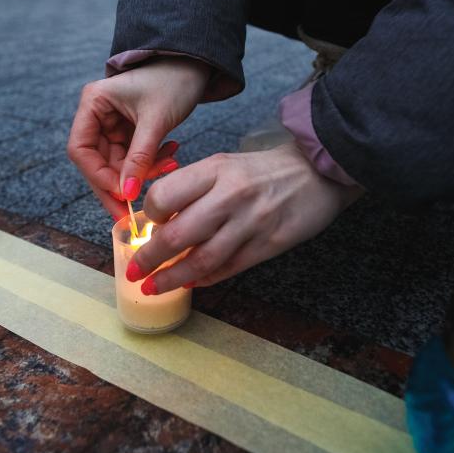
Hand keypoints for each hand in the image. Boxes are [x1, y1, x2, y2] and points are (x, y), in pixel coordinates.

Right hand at [67, 58, 208, 218]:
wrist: (196, 65)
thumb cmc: (173, 80)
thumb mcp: (156, 121)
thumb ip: (140, 158)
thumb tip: (126, 194)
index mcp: (93, 103)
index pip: (81, 150)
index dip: (98, 177)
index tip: (121, 194)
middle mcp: (97, 115)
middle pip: (97, 163)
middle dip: (120, 184)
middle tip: (135, 211)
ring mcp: (112, 124)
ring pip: (118, 165)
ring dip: (142, 173)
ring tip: (170, 164)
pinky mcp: (129, 132)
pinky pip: (133, 159)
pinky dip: (151, 164)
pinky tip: (172, 156)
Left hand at [126, 142, 363, 293]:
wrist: (318, 171)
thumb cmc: (264, 170)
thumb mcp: (225, 164)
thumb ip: (194, 188)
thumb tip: (159, 220)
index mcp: (215, 170)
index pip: (164, 196)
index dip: (148, 215)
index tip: (145, 226)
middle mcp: (230, 196)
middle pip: (177, 235)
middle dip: (149, 258)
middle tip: (135, 271)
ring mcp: (251, 223)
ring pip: (201, 260)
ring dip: (171, 279)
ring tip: (153, 288)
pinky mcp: (268, 245)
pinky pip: (228, 269)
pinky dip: (204, 279)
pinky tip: (190, 283)